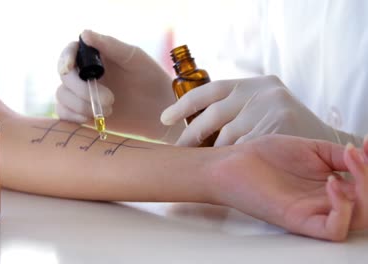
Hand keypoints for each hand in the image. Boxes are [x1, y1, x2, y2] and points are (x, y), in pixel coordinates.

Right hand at [56, 30, 178, 139]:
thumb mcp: (134, 58)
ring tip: (109, 111)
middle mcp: (86, 73)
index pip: (70, 52)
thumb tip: (84, 33)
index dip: (65, 59)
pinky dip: (72, 116)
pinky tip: (89, 118)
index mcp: (96, 55)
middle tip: (111, 99)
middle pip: (65, 76)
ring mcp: (82, 94)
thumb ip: (110, 45)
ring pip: (62, 95)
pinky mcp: (83, 113)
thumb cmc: (151, 79)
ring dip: (80, 105)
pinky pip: (64, 113)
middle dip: (81, 89)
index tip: (68, 69)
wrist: (161, 112)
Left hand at [161, 75, 342, 146]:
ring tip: (203, 162)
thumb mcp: (258, 106)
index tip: (164, 119)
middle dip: (192, 135)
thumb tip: (189, 123)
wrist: (322, 141)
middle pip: (213, 115)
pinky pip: (245, 149)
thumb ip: (232, 109)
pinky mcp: (281, 125)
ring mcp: (271, 107)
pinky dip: (233, 159)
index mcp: (250, 83)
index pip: (210, 90)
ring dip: (213, 153)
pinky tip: (227, 167)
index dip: (184, 104)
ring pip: (227, 137)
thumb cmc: (281, 127)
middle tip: (178, 149)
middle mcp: (260, 91)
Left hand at [211, 135, 363, 240]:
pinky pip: (333, 229)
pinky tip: (332, 183)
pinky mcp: (298, 220)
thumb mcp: (310, 148)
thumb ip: (338, 154)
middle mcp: (326, 202)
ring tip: (350, 163)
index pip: (365, 186)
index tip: (366, 144)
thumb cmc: (265, 156)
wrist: (233, 162)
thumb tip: (363, 153)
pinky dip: (343, 209)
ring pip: (359, 219)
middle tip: (358, 155)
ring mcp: (313, 212)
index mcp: (331, 186)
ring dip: (365, 191)